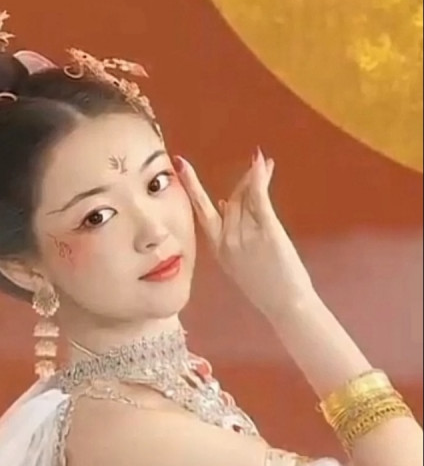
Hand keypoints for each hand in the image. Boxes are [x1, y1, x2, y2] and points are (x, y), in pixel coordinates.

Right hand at [176, 150, 315, 321]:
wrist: (285, 304)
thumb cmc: (266, 287)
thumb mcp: (238, 262)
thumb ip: (231, 234)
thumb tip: (226, 206)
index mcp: (218, 248)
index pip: (201, 212)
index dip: (191, 186)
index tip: (181, 165)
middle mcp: (227, 239)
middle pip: (232, 200)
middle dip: (241, 181)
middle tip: (254, 161)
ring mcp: (245, 235)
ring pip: (246, 197)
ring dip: (255, 176)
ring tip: (264, 163)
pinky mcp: (266, 231)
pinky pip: (259, 198)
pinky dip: (258, 178)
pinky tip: (260, 163)